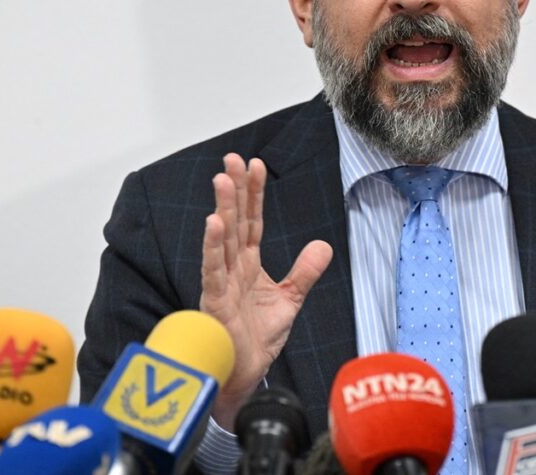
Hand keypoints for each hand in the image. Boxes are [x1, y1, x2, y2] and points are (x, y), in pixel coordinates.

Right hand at [200, 153, 332, 428]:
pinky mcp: (215, 300)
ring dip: (221, 208)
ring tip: (221, 179)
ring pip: (221, 239)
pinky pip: (212, 269)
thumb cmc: (257, 340)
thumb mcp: (289, 300)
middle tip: (232, 159)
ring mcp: (221, 282)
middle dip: (233, 189)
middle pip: (234, 221)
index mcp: (248, 264)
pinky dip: (212, 246)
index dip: (254, 193)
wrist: (244, 376)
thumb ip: (304, 272)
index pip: (252, 221)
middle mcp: (232, 267)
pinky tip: (212, 223)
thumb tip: (323, 245)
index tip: (256, 165)